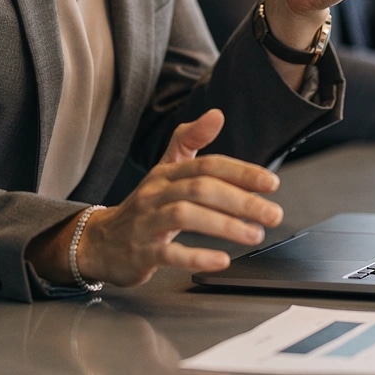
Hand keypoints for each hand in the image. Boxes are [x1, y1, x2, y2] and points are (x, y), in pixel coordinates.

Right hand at [73, 109, 282, 285]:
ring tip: (254, 234)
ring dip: (224, 225)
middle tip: (272, 214)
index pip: (207, 165)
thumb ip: (190, 141)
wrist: (102, 242)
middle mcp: (156, 193)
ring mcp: (147, 222)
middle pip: (200, 188)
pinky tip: (221, 260)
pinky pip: (169, 253)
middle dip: (241, 200)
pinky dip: (196, 256)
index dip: (241, 172)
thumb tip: (217, 114)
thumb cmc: (144, 206)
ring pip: (185, 215)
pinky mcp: (141, 252)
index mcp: (166, 173)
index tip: (271, 183)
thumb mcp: (164, 170)